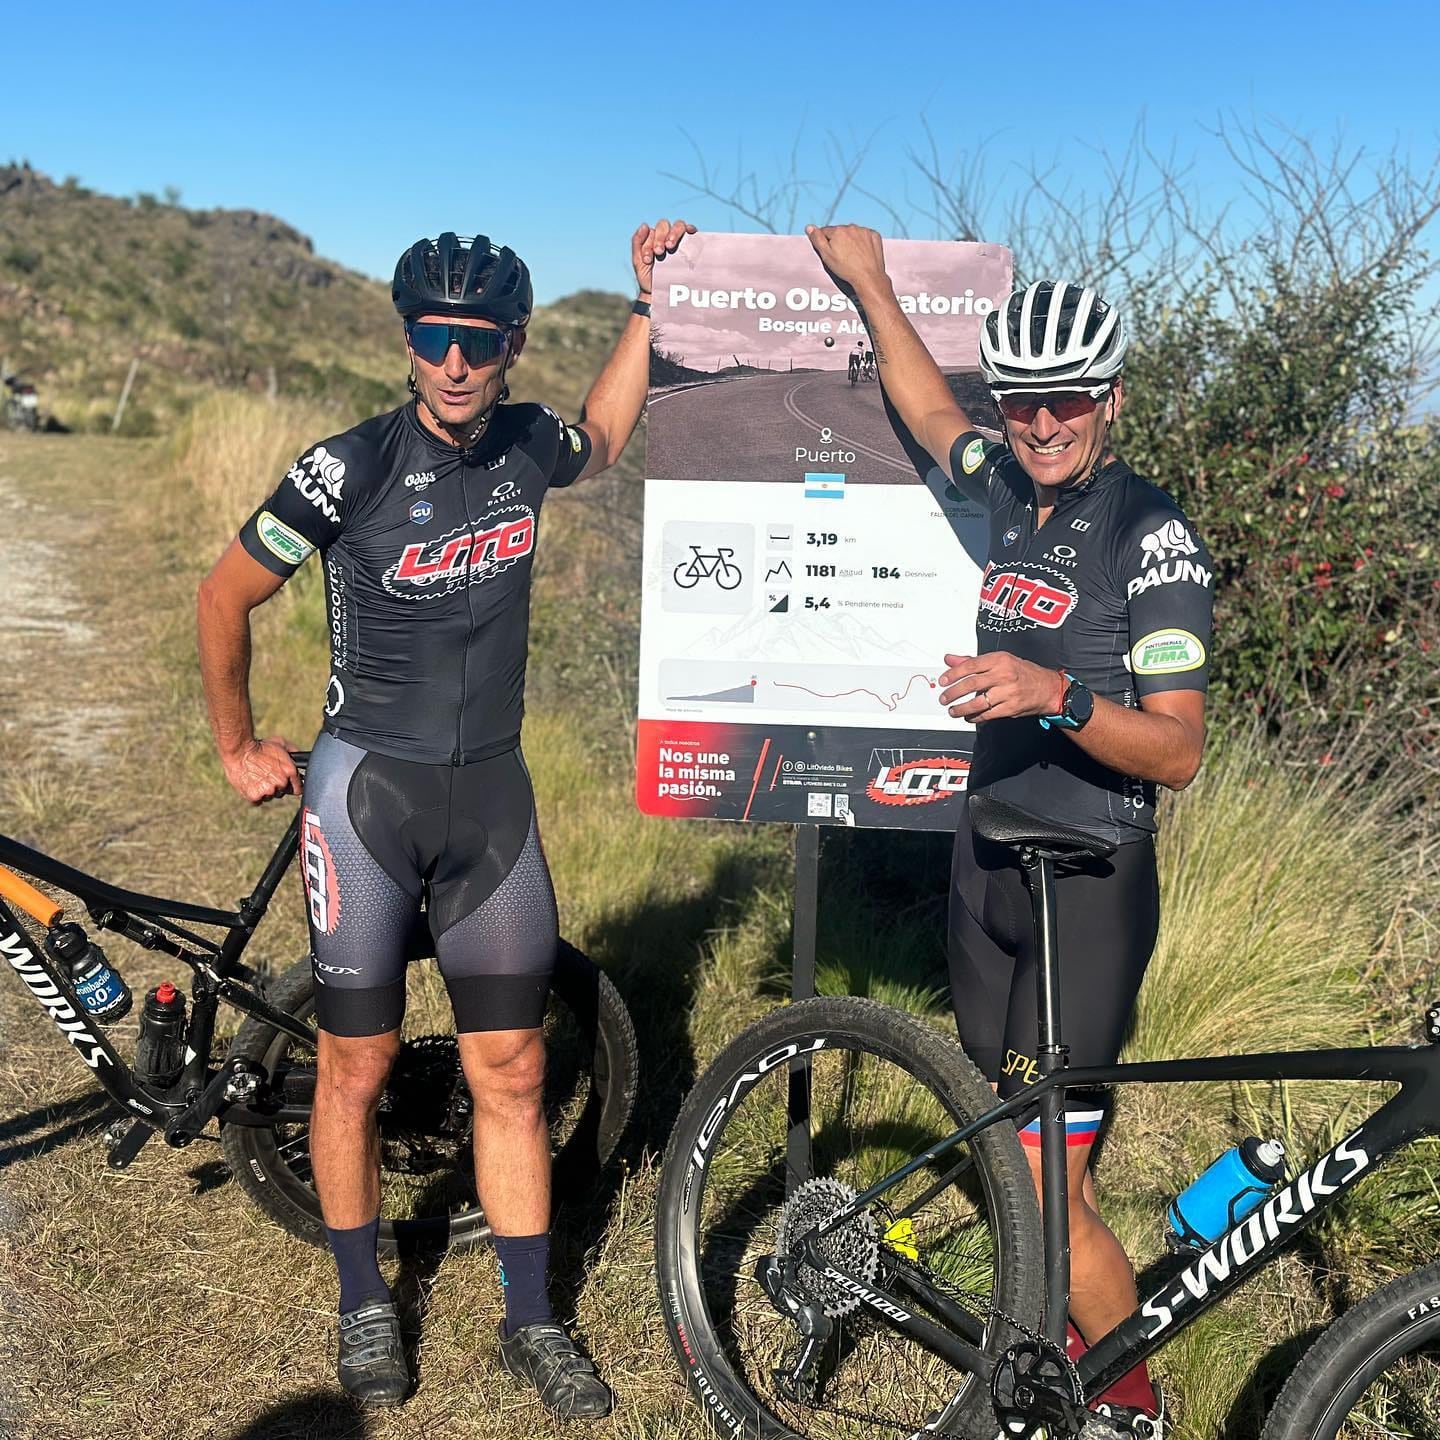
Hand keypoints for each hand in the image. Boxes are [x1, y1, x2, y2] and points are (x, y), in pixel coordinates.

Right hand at [221, 736, 301, 803]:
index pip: (298, 789)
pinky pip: (257, 801)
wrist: (239, 750)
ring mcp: (268, 791)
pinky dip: (254, 795)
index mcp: (290, 771)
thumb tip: (301, 759)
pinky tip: (250, 784)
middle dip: (276, 786)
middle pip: (282, 792)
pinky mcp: (255, 797)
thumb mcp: (281, 744)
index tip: (287, 785)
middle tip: (266, 775)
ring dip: (264, 791)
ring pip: (269, 796)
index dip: (292, 786)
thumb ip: (294, 753)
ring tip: (256, 777)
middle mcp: (281, 783)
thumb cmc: (259, 746)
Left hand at [633, 219, 695, 296]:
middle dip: (660, 237)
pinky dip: (691, 229)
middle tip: (659, 252)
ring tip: (670, 246)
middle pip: (664, 225)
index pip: (651, 232)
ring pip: (678, 225)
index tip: (647, 260)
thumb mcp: (638, 262)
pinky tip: (690, 232)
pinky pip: (692, 232)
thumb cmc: (648, 277)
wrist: (660, 293)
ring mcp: (679, 239)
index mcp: (653, 238)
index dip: (648, 245)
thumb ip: (637, 242)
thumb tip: (644, 225)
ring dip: (674, 233)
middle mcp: (666, 235)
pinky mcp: (690, 245)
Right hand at [805, 223, 887, 294]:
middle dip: (839, 241)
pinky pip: (866, 236)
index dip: (826, 243)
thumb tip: (809, 227)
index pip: (825, 231)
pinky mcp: (874, 236)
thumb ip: (817, 239)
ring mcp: (865, 231)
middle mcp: (852, 227)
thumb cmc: (846, 269)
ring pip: (853, 233)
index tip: (831, 253)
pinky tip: (862, 254)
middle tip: (842, 257)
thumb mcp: (826, 256)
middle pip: (840, 231)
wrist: (868, 277)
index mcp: (838, 230)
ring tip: (853, 256)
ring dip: (851, 240)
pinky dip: (864, 242)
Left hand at [938, 653, 1065, 722]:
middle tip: (944, 698)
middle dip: (953, 693)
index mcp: (1000, 659)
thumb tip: (950, 659)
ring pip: (978, 702)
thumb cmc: (1022, 672)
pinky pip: (988, 714)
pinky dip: (975, 717)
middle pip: (971, 684)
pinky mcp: (1011, 708)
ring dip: (961, 708)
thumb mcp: (999, 660)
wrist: (1048, 688)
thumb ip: (972, 661)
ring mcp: (1008, 692)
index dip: (953, 674)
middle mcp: (1004, 675)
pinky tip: (968, 717)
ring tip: (953, 710)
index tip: (943, 681)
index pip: (970, 666)